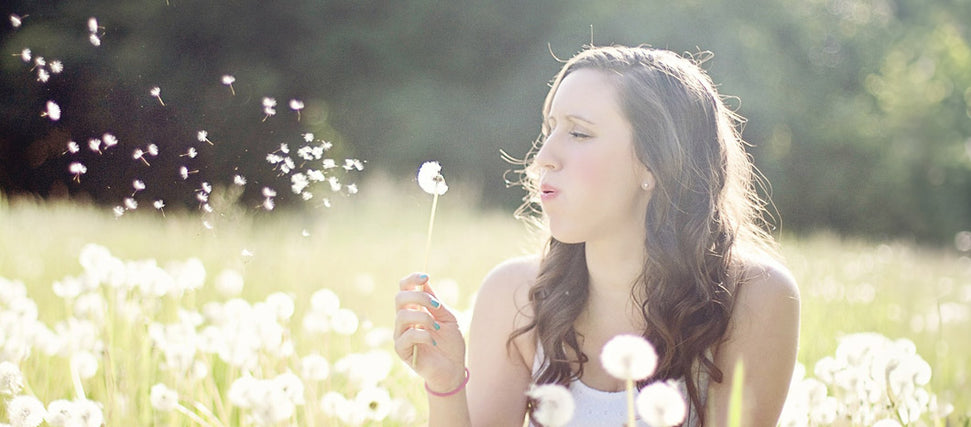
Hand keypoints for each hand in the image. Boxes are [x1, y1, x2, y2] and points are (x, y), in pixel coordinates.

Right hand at [393, 273, 466, 392]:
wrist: (454, 368)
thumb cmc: (451, 343)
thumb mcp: (448, 318)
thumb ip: (435, 302)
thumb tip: (424, 281)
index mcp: (415, 309)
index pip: (404, 289)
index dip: (411, 279)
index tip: (426, 276)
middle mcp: (405, 321)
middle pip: (399, 298)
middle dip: (418, 297)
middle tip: (436, 306)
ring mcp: (401, 335)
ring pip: (402, 316)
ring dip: (423, 317)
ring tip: (437, 326)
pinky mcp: (402, 350)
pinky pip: (407, 336)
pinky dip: (423, 334)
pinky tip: (434, 340)